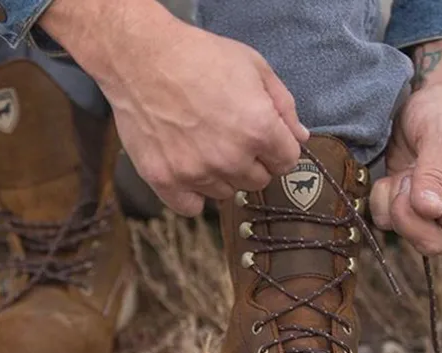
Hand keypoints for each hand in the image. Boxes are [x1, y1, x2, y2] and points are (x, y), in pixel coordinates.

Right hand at [41, 0, 308, 215]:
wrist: (141, 57)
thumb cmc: (200, 56)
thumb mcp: (254, 67)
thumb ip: (284, 106)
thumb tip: (301, 138)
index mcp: (258, 130)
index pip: (287, 162)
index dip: (278, 148)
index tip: (265, 139)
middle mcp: (230, 158)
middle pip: (258, 181)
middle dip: (252, 162)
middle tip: (231, 138)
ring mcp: (196, 173)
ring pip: (226, 194)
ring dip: (222, 176)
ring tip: (205, 147)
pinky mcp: (166, 181)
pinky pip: (192, 207)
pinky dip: (193, 195)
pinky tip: (190, 171)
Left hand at [370, 41, 441, 254]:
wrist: (424, 100)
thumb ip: (434, 172)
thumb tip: (428, 210)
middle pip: (433, 244)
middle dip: (413, 217)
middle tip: (411, 181)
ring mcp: (427, 210)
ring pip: (404, 235)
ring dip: (396, 206)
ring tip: (405, 174)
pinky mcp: (402, 205)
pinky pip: (384, 221)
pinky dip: (381, 201)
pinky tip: (391, 178)